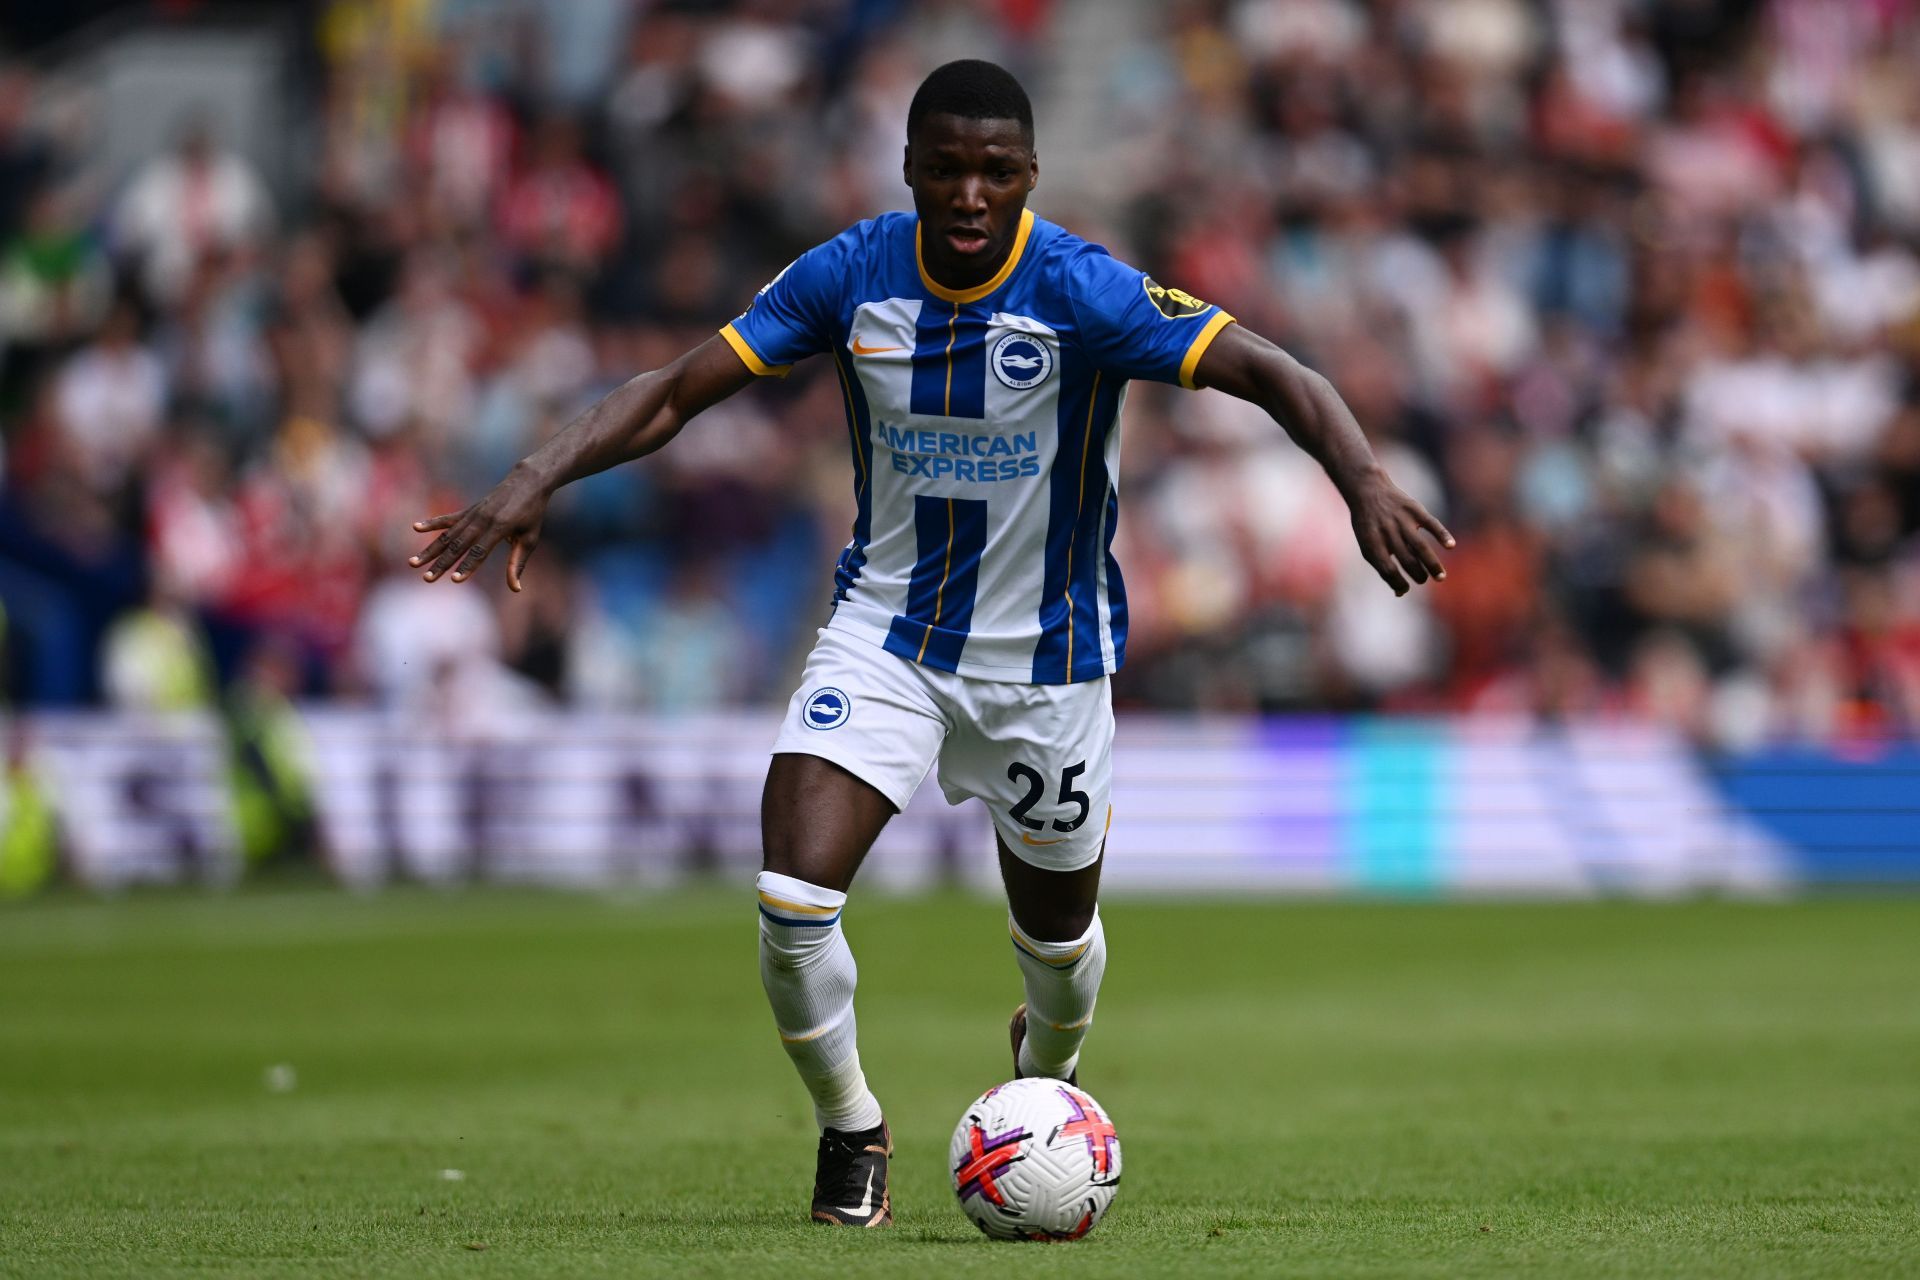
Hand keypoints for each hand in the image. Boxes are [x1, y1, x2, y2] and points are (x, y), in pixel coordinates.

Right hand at [409, 465, 550, 591]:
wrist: (528, 480)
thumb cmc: (532, 513)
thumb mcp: (530, 538)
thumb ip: (517, 564)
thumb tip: (515, 589)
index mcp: (501, 527)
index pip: (480, 551)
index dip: (468, 566)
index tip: (454, 580)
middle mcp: (483, 519)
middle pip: (458, 545)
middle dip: (441, 563)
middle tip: (427, 579)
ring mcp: (474, 513)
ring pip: (448, 535)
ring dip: (430, 550)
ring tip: (413, 563)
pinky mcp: (469, 510)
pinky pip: (448, 518)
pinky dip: (432, 523)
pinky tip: (415, 527)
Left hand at [1346, 471, 1454, 595]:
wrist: (1367, 490)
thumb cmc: (1370, 525)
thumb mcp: (1368, 545)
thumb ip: (1383, 567)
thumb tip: (1400, 592)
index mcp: (1372, 544)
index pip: (1387, 570)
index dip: (1397, 583)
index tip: (1405, 589)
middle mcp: (1387, 533)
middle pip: (1406, 560)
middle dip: (1418, 574)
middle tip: (1425, 579)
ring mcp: (1401, 520)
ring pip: (1420, 547)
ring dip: (1432, 564)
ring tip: (1440, 577)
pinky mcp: (1414, 509)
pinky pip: (1431, 523)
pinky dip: (1442, 534)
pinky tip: (1451, 546)